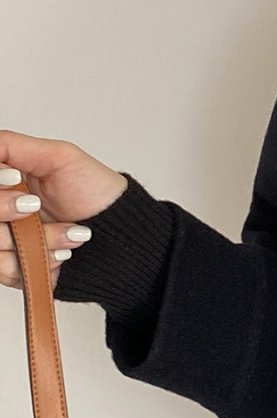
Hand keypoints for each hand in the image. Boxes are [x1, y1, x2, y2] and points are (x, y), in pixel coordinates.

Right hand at [0, 132, 126, 291]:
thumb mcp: (58, 157)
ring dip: (38, 238)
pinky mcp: (19, 271)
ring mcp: (8, 242)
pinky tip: (65, 253)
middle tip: (35, 205)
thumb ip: (12, 146)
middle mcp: (2, 212)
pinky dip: (42, 260)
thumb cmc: (96, 193)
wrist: (125, 238)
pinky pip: (6, 271)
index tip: (14, 178)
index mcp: (5, 182)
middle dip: (5, 208)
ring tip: (70, 232)